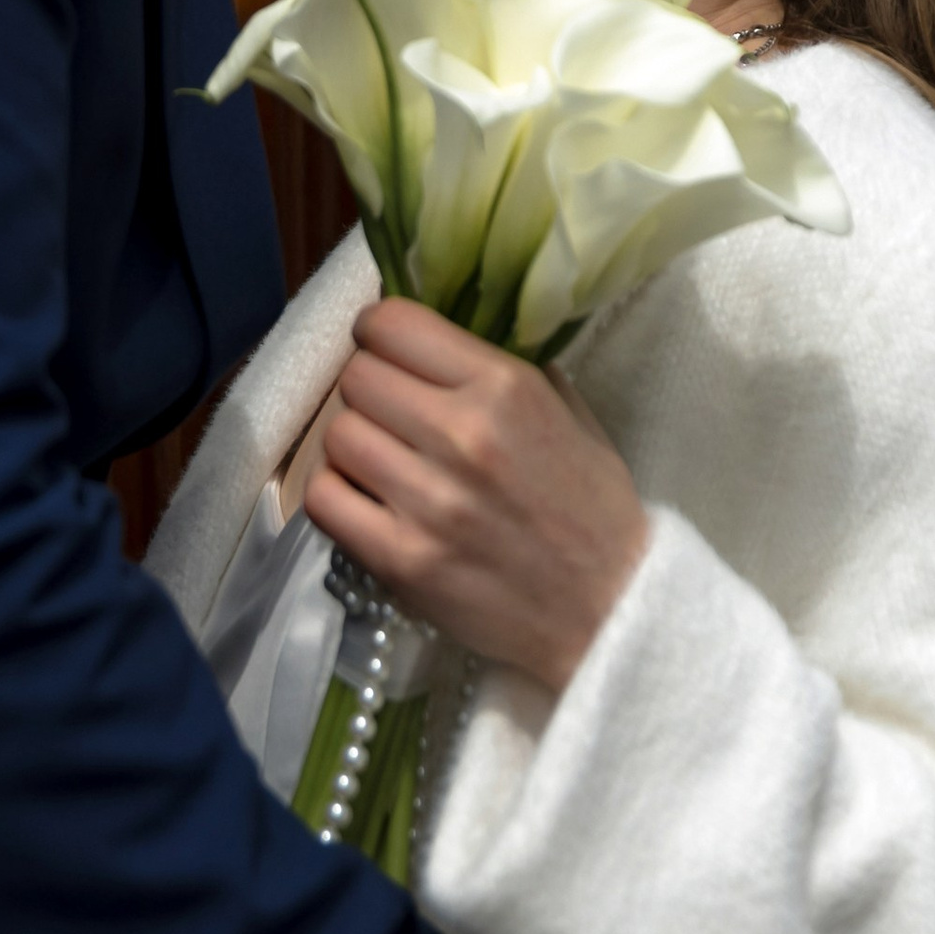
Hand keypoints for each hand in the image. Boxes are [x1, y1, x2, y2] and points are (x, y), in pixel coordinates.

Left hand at [299, 298, 646, 691]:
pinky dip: (336, 494)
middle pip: (357, 377)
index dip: (379, 332)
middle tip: (389, 412)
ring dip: (354, 443)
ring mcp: (429, 501)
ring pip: (337, 435)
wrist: (610, 610)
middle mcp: (462, 435)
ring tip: (382, 460)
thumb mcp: (568, 412)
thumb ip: (505, 365)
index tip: (386, 350)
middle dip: (368, 388)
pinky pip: (324, 500)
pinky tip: (366, 500)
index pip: (393, 324)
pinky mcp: (402, 560)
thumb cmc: (592, 508)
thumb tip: (439, 334)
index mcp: (505, 388)